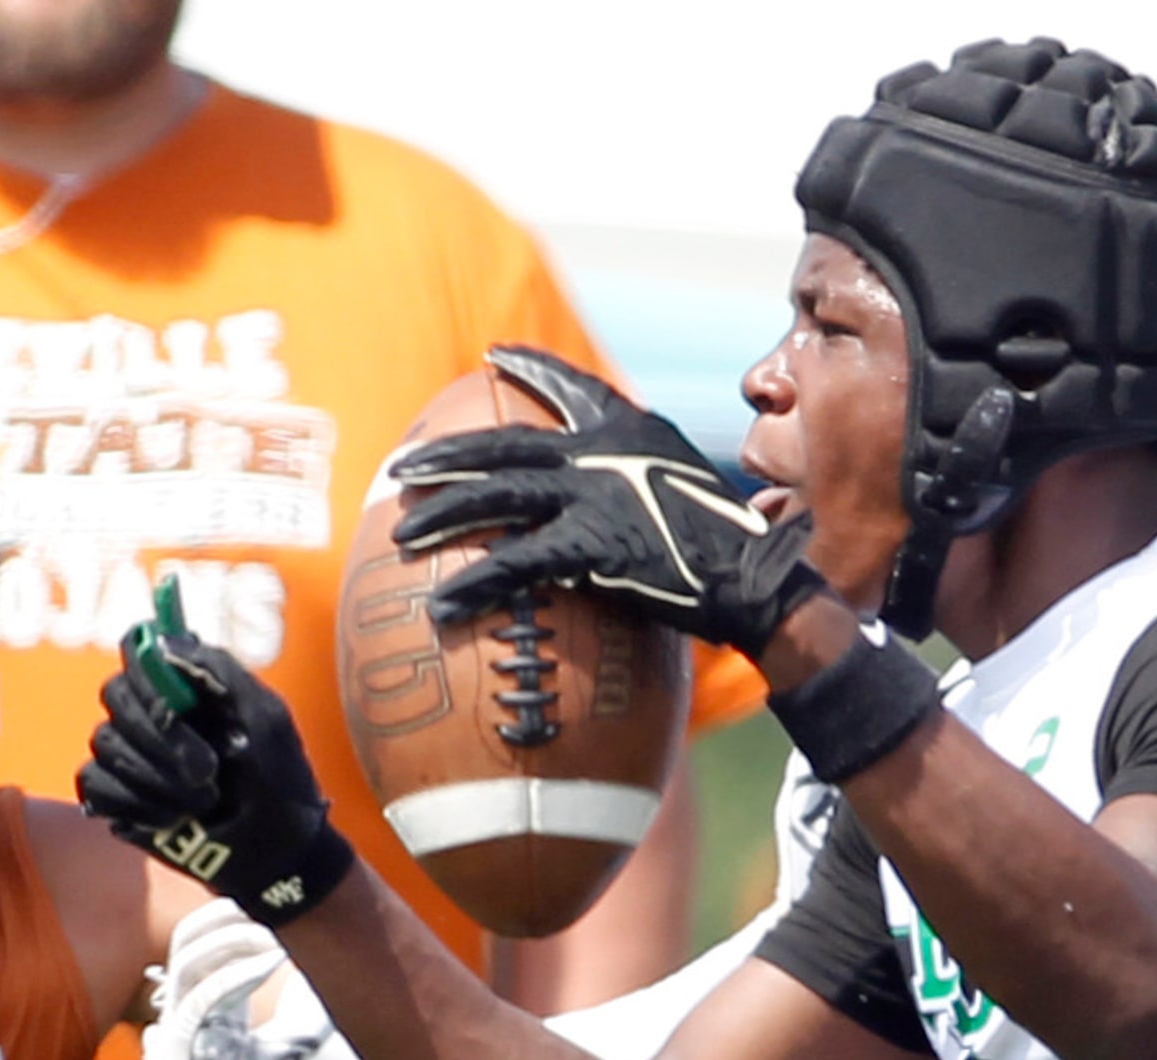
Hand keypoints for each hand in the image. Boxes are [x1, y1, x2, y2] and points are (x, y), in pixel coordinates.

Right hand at [75, 903, 289, 1059]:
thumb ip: (291, 1042)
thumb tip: (330, 1013)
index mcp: (202, 1011)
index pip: (209, 947)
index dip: (237, 920)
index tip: (282, 906)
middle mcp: (185, 1012)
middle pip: (195, 940)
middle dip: (229, 913)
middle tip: (273, 898)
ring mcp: (177, 1028)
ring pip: (193, 958)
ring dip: (235, 934)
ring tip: (277, 925)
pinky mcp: (178, 1052)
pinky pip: (203, 999)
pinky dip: (237, 974)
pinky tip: (271, 959)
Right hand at [79, 638, 355, 925]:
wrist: (275, 858)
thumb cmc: (280, 786)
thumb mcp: (266, 722)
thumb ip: (222, 673)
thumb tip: (167, 641)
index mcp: (189, 688)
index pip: (140, 649)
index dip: (146, 667)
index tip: (174, 703)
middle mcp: (152, 715)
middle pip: (116, 694)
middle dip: (159, 736)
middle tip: (207, 771)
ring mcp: (131, 755)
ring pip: (106, 742)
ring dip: (156, 777)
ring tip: (202, 804)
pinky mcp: (117, 797)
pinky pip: (94, 783)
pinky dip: (132, 802)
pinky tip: (170, 821)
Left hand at [389, 344, 829, 657]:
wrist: (756, 577)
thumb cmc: (726, 544)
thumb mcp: (683, 485)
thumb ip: (642, 475)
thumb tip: (619, 487)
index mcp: (628, 430)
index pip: (571, 386)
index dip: (530, 366)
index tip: (493, 355)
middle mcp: (603, 452)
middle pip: (504, 447)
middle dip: (445, 456)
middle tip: (400, 469)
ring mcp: (594, 495)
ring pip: (495, 498)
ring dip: (441, 515)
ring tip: (401, 534)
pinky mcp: (592, 545)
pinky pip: (515, 564)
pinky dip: (476, 585)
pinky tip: (444, 608)